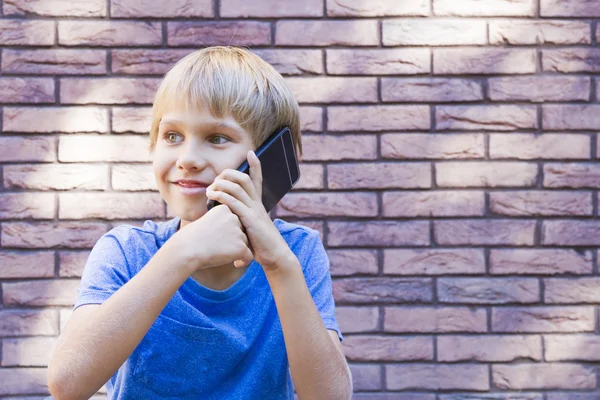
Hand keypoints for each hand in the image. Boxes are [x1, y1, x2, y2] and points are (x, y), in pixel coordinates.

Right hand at [171, 204, 253, 271]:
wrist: (186, 250)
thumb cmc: (190, 238)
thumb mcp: (205, 221)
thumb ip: (219, 222)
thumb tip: (228, 231)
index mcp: (224, 209)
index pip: (234, 220)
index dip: (230, 231)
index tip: (220, 239)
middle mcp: (233, 217)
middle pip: (242, 230)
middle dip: (235, 240)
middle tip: (222, 249)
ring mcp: (238, 232)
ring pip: (245, 242)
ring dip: (238, 250)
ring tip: (224, 255)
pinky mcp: (240, 247)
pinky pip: (249, 255)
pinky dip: (244, 261)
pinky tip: (235, 264)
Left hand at [205, 150, 293, 272]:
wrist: (275, 257)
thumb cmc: (263, 247)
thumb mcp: (251, 233)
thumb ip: (242, 228)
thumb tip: (232, 233)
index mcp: (258, 205)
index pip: (258, 180)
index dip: (256, 165)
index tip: (251, 152)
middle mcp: (257, 204)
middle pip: (245, 178)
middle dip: (229, 173)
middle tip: (216, 178)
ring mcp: (254, 210)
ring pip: (237, 187)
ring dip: (221, 184)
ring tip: (210, 189)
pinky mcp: (250, 219)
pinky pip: (234, 202)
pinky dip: (221, 196)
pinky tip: (212, 196)